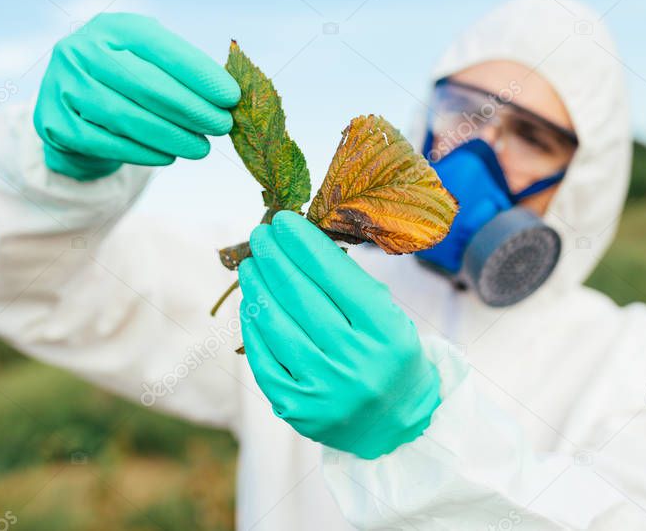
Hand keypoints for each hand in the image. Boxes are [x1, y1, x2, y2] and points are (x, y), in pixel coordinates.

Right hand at [33, 12, 239, 180]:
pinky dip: (143, 152)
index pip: (161, 48)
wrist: (71, 104)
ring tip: (201, 148)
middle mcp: (81, 50)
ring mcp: (63, 86)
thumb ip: (183, 70)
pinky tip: (169, 156)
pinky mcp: (55, 123)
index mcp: (112, 27)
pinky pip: (106, 142)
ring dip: (171, 135)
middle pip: (145, 84)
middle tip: (221, 126)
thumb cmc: (127, 79)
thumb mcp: (150, 59)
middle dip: (191, 109)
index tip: (231, 97)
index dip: (199, 74)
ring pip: (125, 116)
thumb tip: (229, 97)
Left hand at [239, 211, 440, 459]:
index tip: (283, 221)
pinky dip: (254, 326)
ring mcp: (324, 390)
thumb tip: (299, 243)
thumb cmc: (388, 355)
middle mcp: (357, 363)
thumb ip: (350, 286)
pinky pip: (264, 359)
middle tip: (260, 235)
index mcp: (387, 333)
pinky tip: (251, 304)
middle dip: (275, 259)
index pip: (337, 277)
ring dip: (258, 288)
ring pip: (278, 325)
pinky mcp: (296, 409)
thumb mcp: (389, 317)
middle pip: (302, 298)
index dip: (305, 244)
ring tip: (250, 265)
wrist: (395, 424)